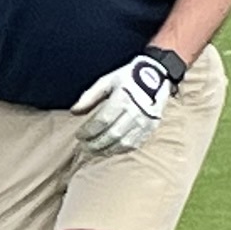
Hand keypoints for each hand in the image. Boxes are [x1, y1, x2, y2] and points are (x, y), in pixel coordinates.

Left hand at [70, 46, 184, 155]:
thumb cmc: (128, 79)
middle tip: (83, 147)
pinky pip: (133, 145)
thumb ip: (90, 96)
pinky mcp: (150, 129)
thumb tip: (74, 111)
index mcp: (123, 98)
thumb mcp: (107, 81)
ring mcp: (144, 122)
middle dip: (95, 144)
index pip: (103, 121)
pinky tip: (109, 150)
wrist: (156, 77)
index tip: (79, 135)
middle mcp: (135, 112)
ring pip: (123, 143)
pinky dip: (119, 150)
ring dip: (106, 150)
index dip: (89, 130)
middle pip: (112, 134)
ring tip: (93, 151)